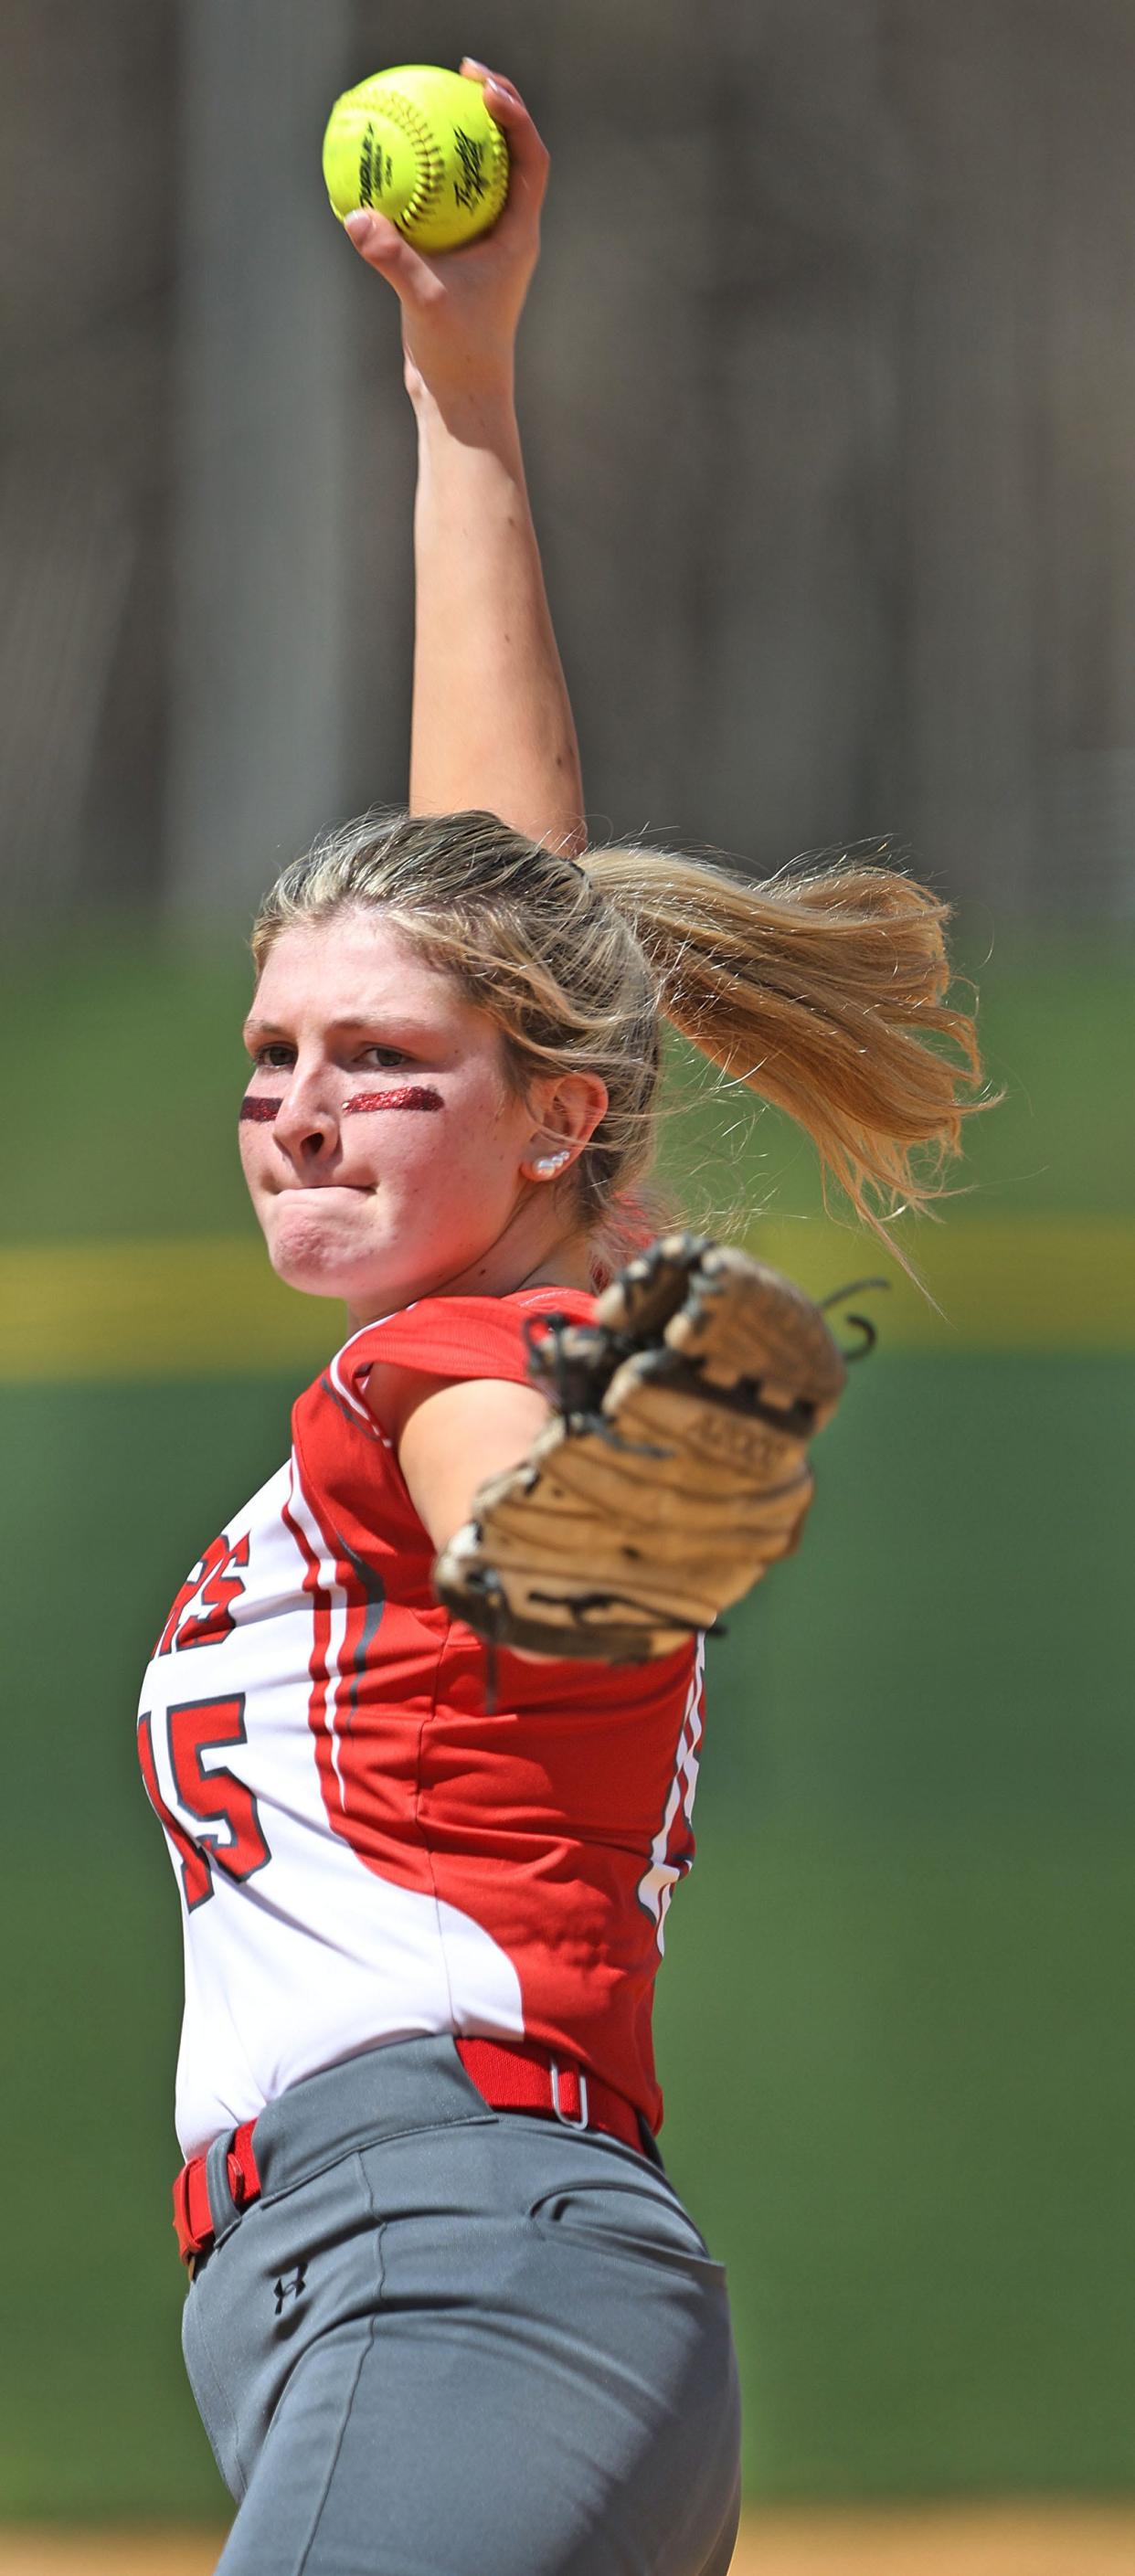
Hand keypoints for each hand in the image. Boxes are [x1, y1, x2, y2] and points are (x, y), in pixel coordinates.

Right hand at [342, 63, 548, 412]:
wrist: (460, 399)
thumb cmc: (457, 354)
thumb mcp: (424, 302)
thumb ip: (393, 258)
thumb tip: (356, 217)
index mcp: (519, 235)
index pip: (530, 160)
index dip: (515, 115)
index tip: (484, 86)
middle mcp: (507, 234)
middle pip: (509, 155)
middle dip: (490, 109)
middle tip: (458, 74)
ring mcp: (481, 246)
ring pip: (475, 178)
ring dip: (458, 139)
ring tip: (427, 103)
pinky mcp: (455, 260)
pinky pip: (441, 204)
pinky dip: (421, 180)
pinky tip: (387, 163)